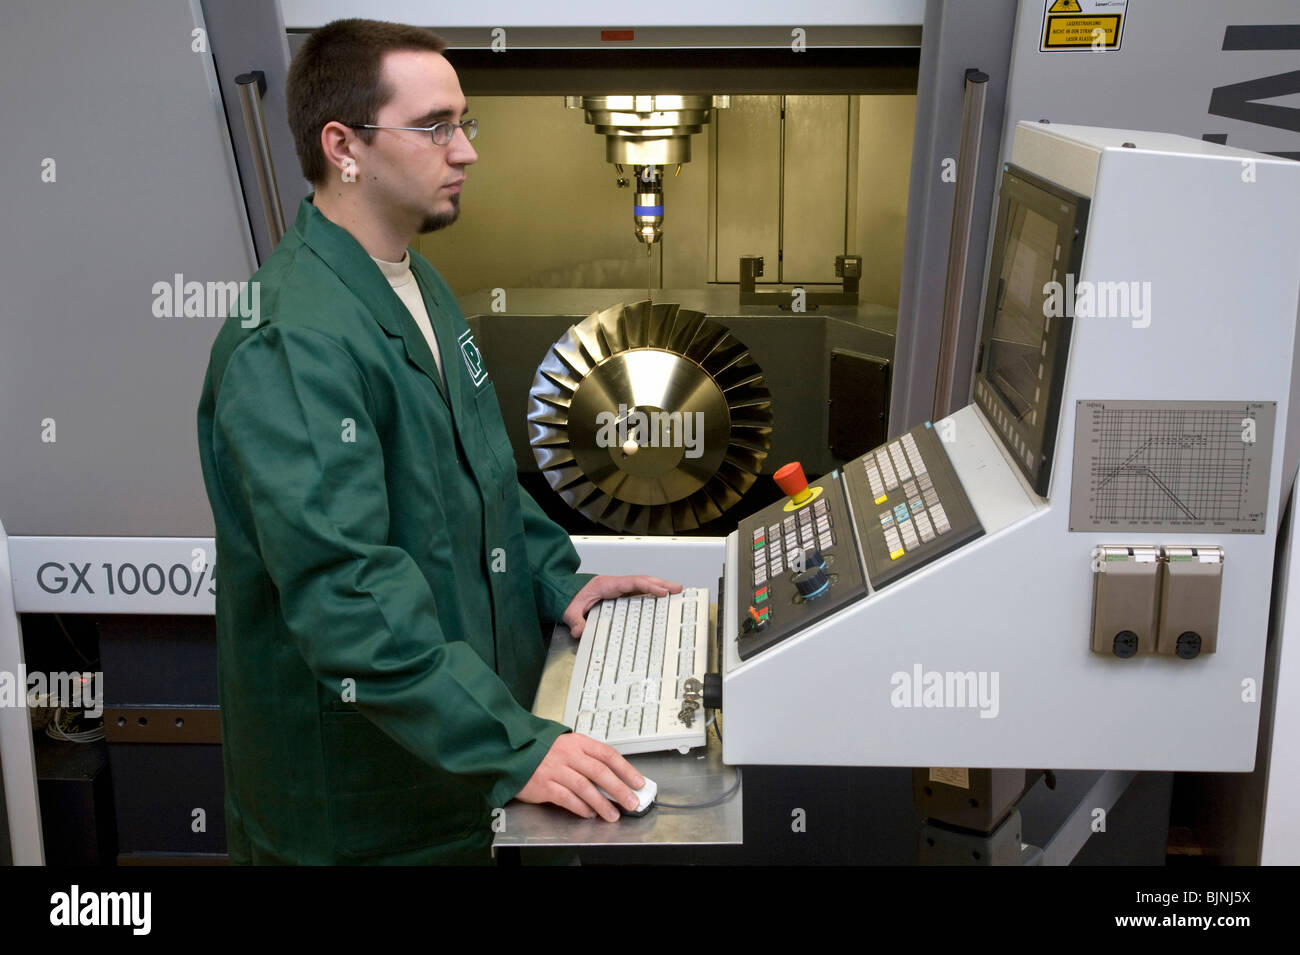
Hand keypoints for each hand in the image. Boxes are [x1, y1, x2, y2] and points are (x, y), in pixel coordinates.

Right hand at [515, 733, 644, 821]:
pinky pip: (566, 798)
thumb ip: (587, 759)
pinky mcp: (543, 784)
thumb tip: (613, 778)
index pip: (608, 754)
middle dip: (619, 789)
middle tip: (631, 802)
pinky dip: (580, 807)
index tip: (638, 782)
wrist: (512, 752)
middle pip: (599, 772)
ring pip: (585, 787)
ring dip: (601, 803)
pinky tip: (589, 814)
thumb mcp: (568, 746)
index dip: (626, 769)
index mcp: (578, 742)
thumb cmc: (543, 752)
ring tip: (612, 815)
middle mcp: (568, 754)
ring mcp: (555, 769)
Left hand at [563, 574, 681, 637]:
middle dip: (661, 583)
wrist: (567, 593)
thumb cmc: (571, 599)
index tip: (661, 592)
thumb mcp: (570, 611)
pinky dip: (652, 591)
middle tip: (677, 589)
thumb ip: (575, 620)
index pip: (632, 582)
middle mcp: (616, 584)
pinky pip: (639, 590)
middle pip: (642, 580)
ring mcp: (619, 587)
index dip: (648, 586)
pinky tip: (661, 597)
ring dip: (659, 586)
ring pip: (643, 583)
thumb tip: (580, 631)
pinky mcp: (621, 593)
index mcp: (607, 585)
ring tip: (675, 591)